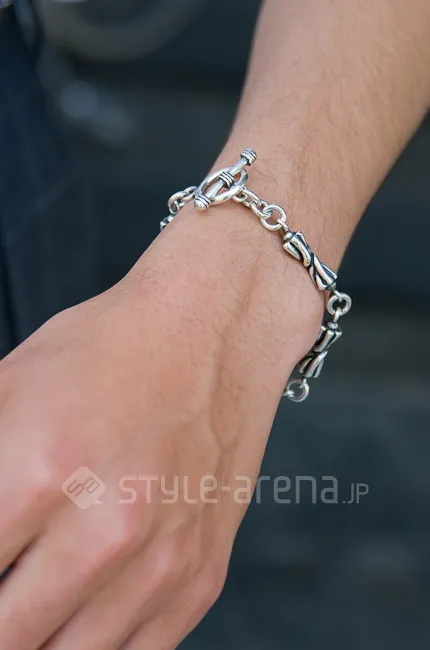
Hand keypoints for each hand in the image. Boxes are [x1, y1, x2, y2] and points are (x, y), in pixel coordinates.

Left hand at [0, 202, 321, 649]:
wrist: (213, 332)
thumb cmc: (111, 350)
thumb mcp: (6, 387)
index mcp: (40, 471)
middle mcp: (107, 530)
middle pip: (11, 634)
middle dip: (2, 612)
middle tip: (11, 576)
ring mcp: (163, 561)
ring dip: (38, 634)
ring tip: (34, 595)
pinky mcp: (200, 575)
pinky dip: (93, 641)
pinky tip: (80, 606)